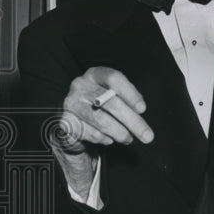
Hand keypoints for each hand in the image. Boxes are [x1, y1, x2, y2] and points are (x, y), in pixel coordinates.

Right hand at [53, 67, 153, 199]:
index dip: (130, 93)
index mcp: (95, 74)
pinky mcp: (66, 121)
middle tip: (147, 136)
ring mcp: (71, 103)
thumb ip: (126, 99)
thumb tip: (139, 111)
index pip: (114, 78)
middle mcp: (80, 85)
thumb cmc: (100, 106)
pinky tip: (108, 139)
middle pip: (111, 102)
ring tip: (128, 139)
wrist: (74, 121)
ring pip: (101, 120)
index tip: (142, 109)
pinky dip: (103, 139)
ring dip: (120, 133)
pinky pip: (90, 133)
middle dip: (133, 121)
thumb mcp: (113, 95)